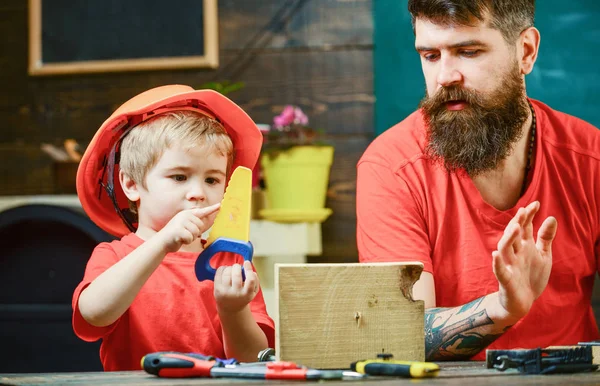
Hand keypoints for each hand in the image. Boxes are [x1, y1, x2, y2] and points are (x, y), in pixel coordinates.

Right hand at [157, 203, 220, 252]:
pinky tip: (180, 239)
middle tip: (185, 234)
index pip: (202, 211)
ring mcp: (181, 221)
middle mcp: (185, 215)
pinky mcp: (178, 229)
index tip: (220, 205)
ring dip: (191, 238)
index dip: (212, 209)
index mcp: (187, 214)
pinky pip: (190, 238)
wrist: (162, 242)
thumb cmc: (176, 235)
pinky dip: (187, 241)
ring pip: (196, 232)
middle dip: (196, 233)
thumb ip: (195, 223)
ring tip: (182, 236)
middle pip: (201, 226)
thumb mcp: (186, 226)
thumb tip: (204, 222)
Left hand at [214, 261, 258, 312]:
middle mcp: (236, 293)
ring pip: (227, 272)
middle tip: (238, 267)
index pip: (250, 280)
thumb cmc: (243, 296)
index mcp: (247, 294)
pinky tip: (225, 270)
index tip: (246, 263)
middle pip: (236, 274)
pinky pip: (219, 273)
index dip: (249, 269)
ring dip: (230, 267)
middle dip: (237, 266)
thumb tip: (249, 267)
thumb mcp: (253, 292)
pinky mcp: (217, 289)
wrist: (230, 308)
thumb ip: (255, 280)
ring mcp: (225, 291)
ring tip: (231, 270)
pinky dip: (223, 268)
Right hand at [492, 201, 557, 318]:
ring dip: (509, 237)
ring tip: (516, 227)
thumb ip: (545, 237)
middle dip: (517, 222)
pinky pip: (499, 270)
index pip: (525, 227)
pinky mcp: (505, 280)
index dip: (529, 216)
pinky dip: (497, 263)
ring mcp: (509, 265)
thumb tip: (552, 217)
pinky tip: (495, 255)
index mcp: (524, 246)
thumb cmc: (531, 276)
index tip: (536, 203)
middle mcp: (515, 253)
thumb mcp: (543, 255)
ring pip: (505, 248)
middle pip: (513, 234)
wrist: (523, 302)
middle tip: (523, 211)